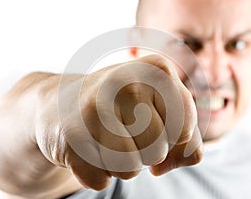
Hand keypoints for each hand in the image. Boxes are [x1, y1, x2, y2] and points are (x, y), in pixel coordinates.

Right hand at [37, 54, 202, 189]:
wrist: (63, 103)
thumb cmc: (120, 107)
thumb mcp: (159, 109)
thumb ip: (188, 136)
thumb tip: (181, 160)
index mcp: (157, 70)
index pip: (184, 130)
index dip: (170, 138)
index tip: (151, 124)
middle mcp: (126, 81)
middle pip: (158, 151)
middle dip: (145, 151)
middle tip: (123, 130)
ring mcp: (94, 107)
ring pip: (131, 169)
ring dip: (122, 164)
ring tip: (105, 138)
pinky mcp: (70, 135)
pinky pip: (101, 180)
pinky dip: (96, 172)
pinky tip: (86, 146)